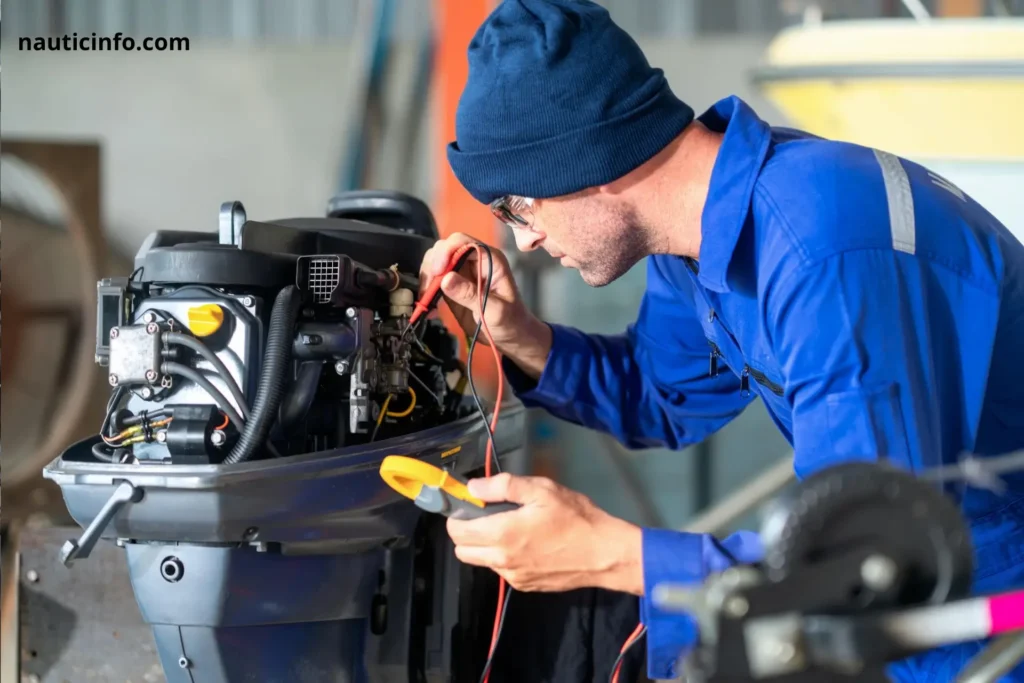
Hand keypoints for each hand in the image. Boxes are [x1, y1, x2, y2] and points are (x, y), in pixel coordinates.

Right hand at [419, 233, 551, 378]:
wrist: (511, 337)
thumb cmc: (511, 322)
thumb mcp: (495, 311)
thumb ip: (471, 294)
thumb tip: (445, 279)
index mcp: (489, 259)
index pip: (462, 242)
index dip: (446, 252)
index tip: (437, 272)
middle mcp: (473, 261)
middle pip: (444, 249)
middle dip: (432, 267)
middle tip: (428, 290)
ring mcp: (461, 273)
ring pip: (434, 263)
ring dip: (427, 280)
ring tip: (427, 302)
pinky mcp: (451, 287)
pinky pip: (433, 282)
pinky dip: (427, 292)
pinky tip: (429, 310)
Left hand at [446, 473, 643, 594]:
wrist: (605, 555)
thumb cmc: (575, 517)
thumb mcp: (542, 490)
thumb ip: (503, 486)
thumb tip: (473, 487)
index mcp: (502, 534)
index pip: (458, 531)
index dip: (457, 516)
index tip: (469, 505)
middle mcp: (501, 560)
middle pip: (462, 551)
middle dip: (466, 533)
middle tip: (486, 516)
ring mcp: (513, 577)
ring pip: (482, 562)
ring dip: (485, 547)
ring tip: (510, 529)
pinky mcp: (525, 587)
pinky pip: (502, 571)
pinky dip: (504, 558)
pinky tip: (527, 545)